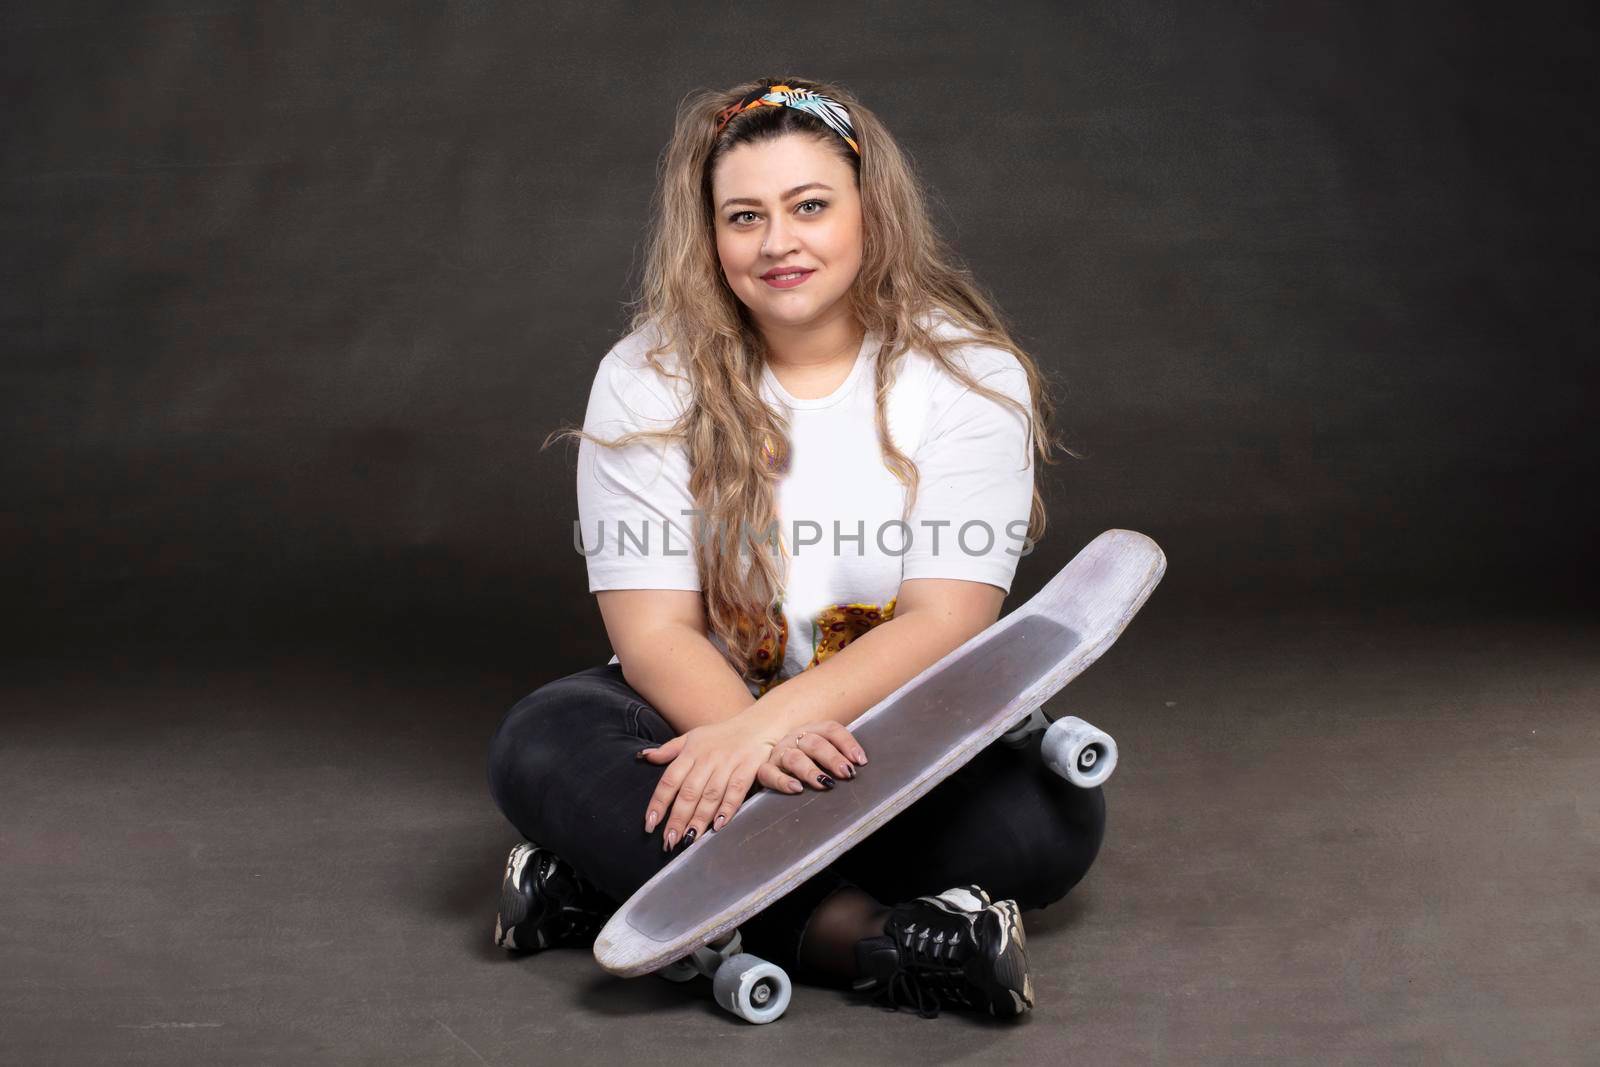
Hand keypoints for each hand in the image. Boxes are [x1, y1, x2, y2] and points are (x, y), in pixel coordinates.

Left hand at [637, 715, 777, 850]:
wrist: (758, 724)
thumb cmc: (721, 734)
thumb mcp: (692, 736)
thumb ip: (669, 750)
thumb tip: (644, 757)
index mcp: (690, 752)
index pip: (669, 780)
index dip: (659, 803)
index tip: (650, 823)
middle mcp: (707, 758)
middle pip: (689, 792)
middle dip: (677, 818)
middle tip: (669, 841)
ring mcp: (728, 764)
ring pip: (710, 795)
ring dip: (699, 819)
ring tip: (689, 839)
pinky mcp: (748, 768)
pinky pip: (736, 792)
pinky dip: (727, 809)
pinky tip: (718, 826)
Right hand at [761, 720, 868, 795]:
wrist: (764, 762)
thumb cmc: (803, 762)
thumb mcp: (819, 754)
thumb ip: (837, 757)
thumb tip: (860, 765)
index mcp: (810, 731)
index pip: (830, 729)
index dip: (847, 743)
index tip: (860, 761)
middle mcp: (794, 739)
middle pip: (814, 743)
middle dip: (832, 758)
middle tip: (846, 773)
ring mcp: (778, 754)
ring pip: (794, 758)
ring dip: (811, 771)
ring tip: (824, 782)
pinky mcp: (764, 770)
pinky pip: (770, 773)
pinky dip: (783, 781)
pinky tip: (796, 788)